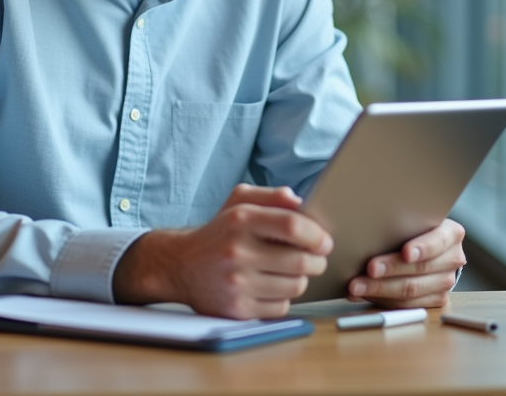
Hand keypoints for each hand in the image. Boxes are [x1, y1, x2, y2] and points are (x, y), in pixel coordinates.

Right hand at [113, 184, 332, 318]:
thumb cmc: (219, 232)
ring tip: (289, 271)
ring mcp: (236, 283)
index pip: (292, 226)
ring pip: (295, 286)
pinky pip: (281, 307)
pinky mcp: (237, 309)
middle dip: (317, 261)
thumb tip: (301, 203)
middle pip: (300, 261)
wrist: (181, 266)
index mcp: (240, 220)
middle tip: (314, 258)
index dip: (317, 235)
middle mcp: (236, 251)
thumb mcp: (239, 202)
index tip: (324, 241)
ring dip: (301, 279)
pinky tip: (271, 287)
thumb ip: (271, 196)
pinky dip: (283, 298)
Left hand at [347, 218, 465, 308]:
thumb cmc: (412, 228)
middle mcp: (453, 259)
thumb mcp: (411, 219)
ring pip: (412, 291)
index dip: (422, 248)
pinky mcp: (436, 300)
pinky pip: (407, 305)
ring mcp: (446, 282)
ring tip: (356, 286)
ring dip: (380, 289)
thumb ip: (399, 222)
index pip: (438, 241)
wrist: (426, 245)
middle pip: (421, 269)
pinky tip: (363, 294)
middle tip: (370, 268)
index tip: (406, 253)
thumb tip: (364, 230)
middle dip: (392, 269)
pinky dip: (381, 299)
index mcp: (451, 234)